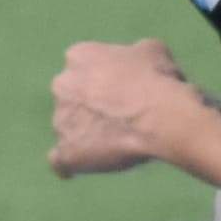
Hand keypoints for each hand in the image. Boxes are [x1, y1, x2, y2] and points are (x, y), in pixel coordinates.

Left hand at [49, 38, 220, 180]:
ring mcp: (61, 120)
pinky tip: (75, 170)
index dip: (101, 80)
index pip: (82, 67)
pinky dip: (68, 164)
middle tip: (116, 117)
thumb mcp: (152, 50)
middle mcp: (62, 85)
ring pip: (68, 128)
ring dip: (84, 134)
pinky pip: (60, 161)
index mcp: (79, 56)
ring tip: (116, 143)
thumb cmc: (159, 81)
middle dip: (87, 106)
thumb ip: (134, 54)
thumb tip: (137, 61)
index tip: (118, 91)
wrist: (160, 117)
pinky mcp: (67, 151)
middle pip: (70, 97)